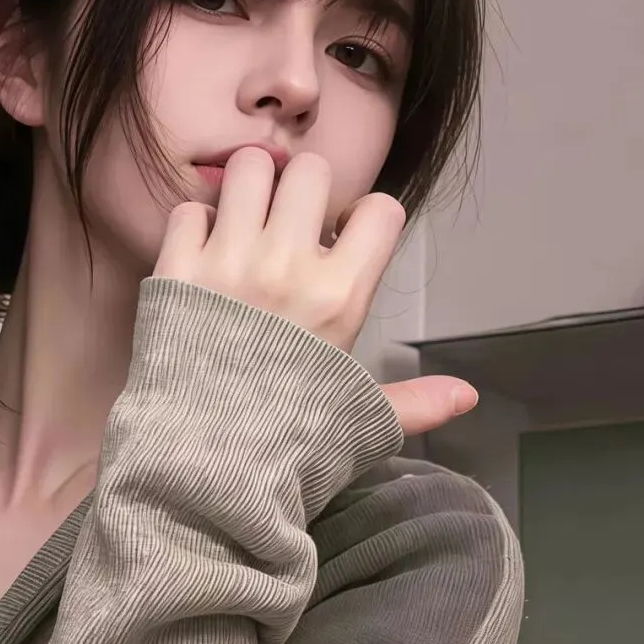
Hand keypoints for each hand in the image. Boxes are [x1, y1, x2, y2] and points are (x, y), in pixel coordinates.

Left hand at [156, 148, 476, 440]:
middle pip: (311, 169)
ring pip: (248, 169)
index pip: (380, 208)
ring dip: (251, 189)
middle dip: (305, 189)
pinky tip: (201, 254)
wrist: (199, 474)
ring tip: (246, 224)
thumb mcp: (360, 423)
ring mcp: (228, 264)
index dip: (366, 218)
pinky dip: (195, 224)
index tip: (345, 241)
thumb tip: (467, 397)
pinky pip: (189, 209)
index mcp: (341, 298)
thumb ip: (415, 402)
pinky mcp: (177, 271)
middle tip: (291, 223)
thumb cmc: (285, 450)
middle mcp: (287, 268)